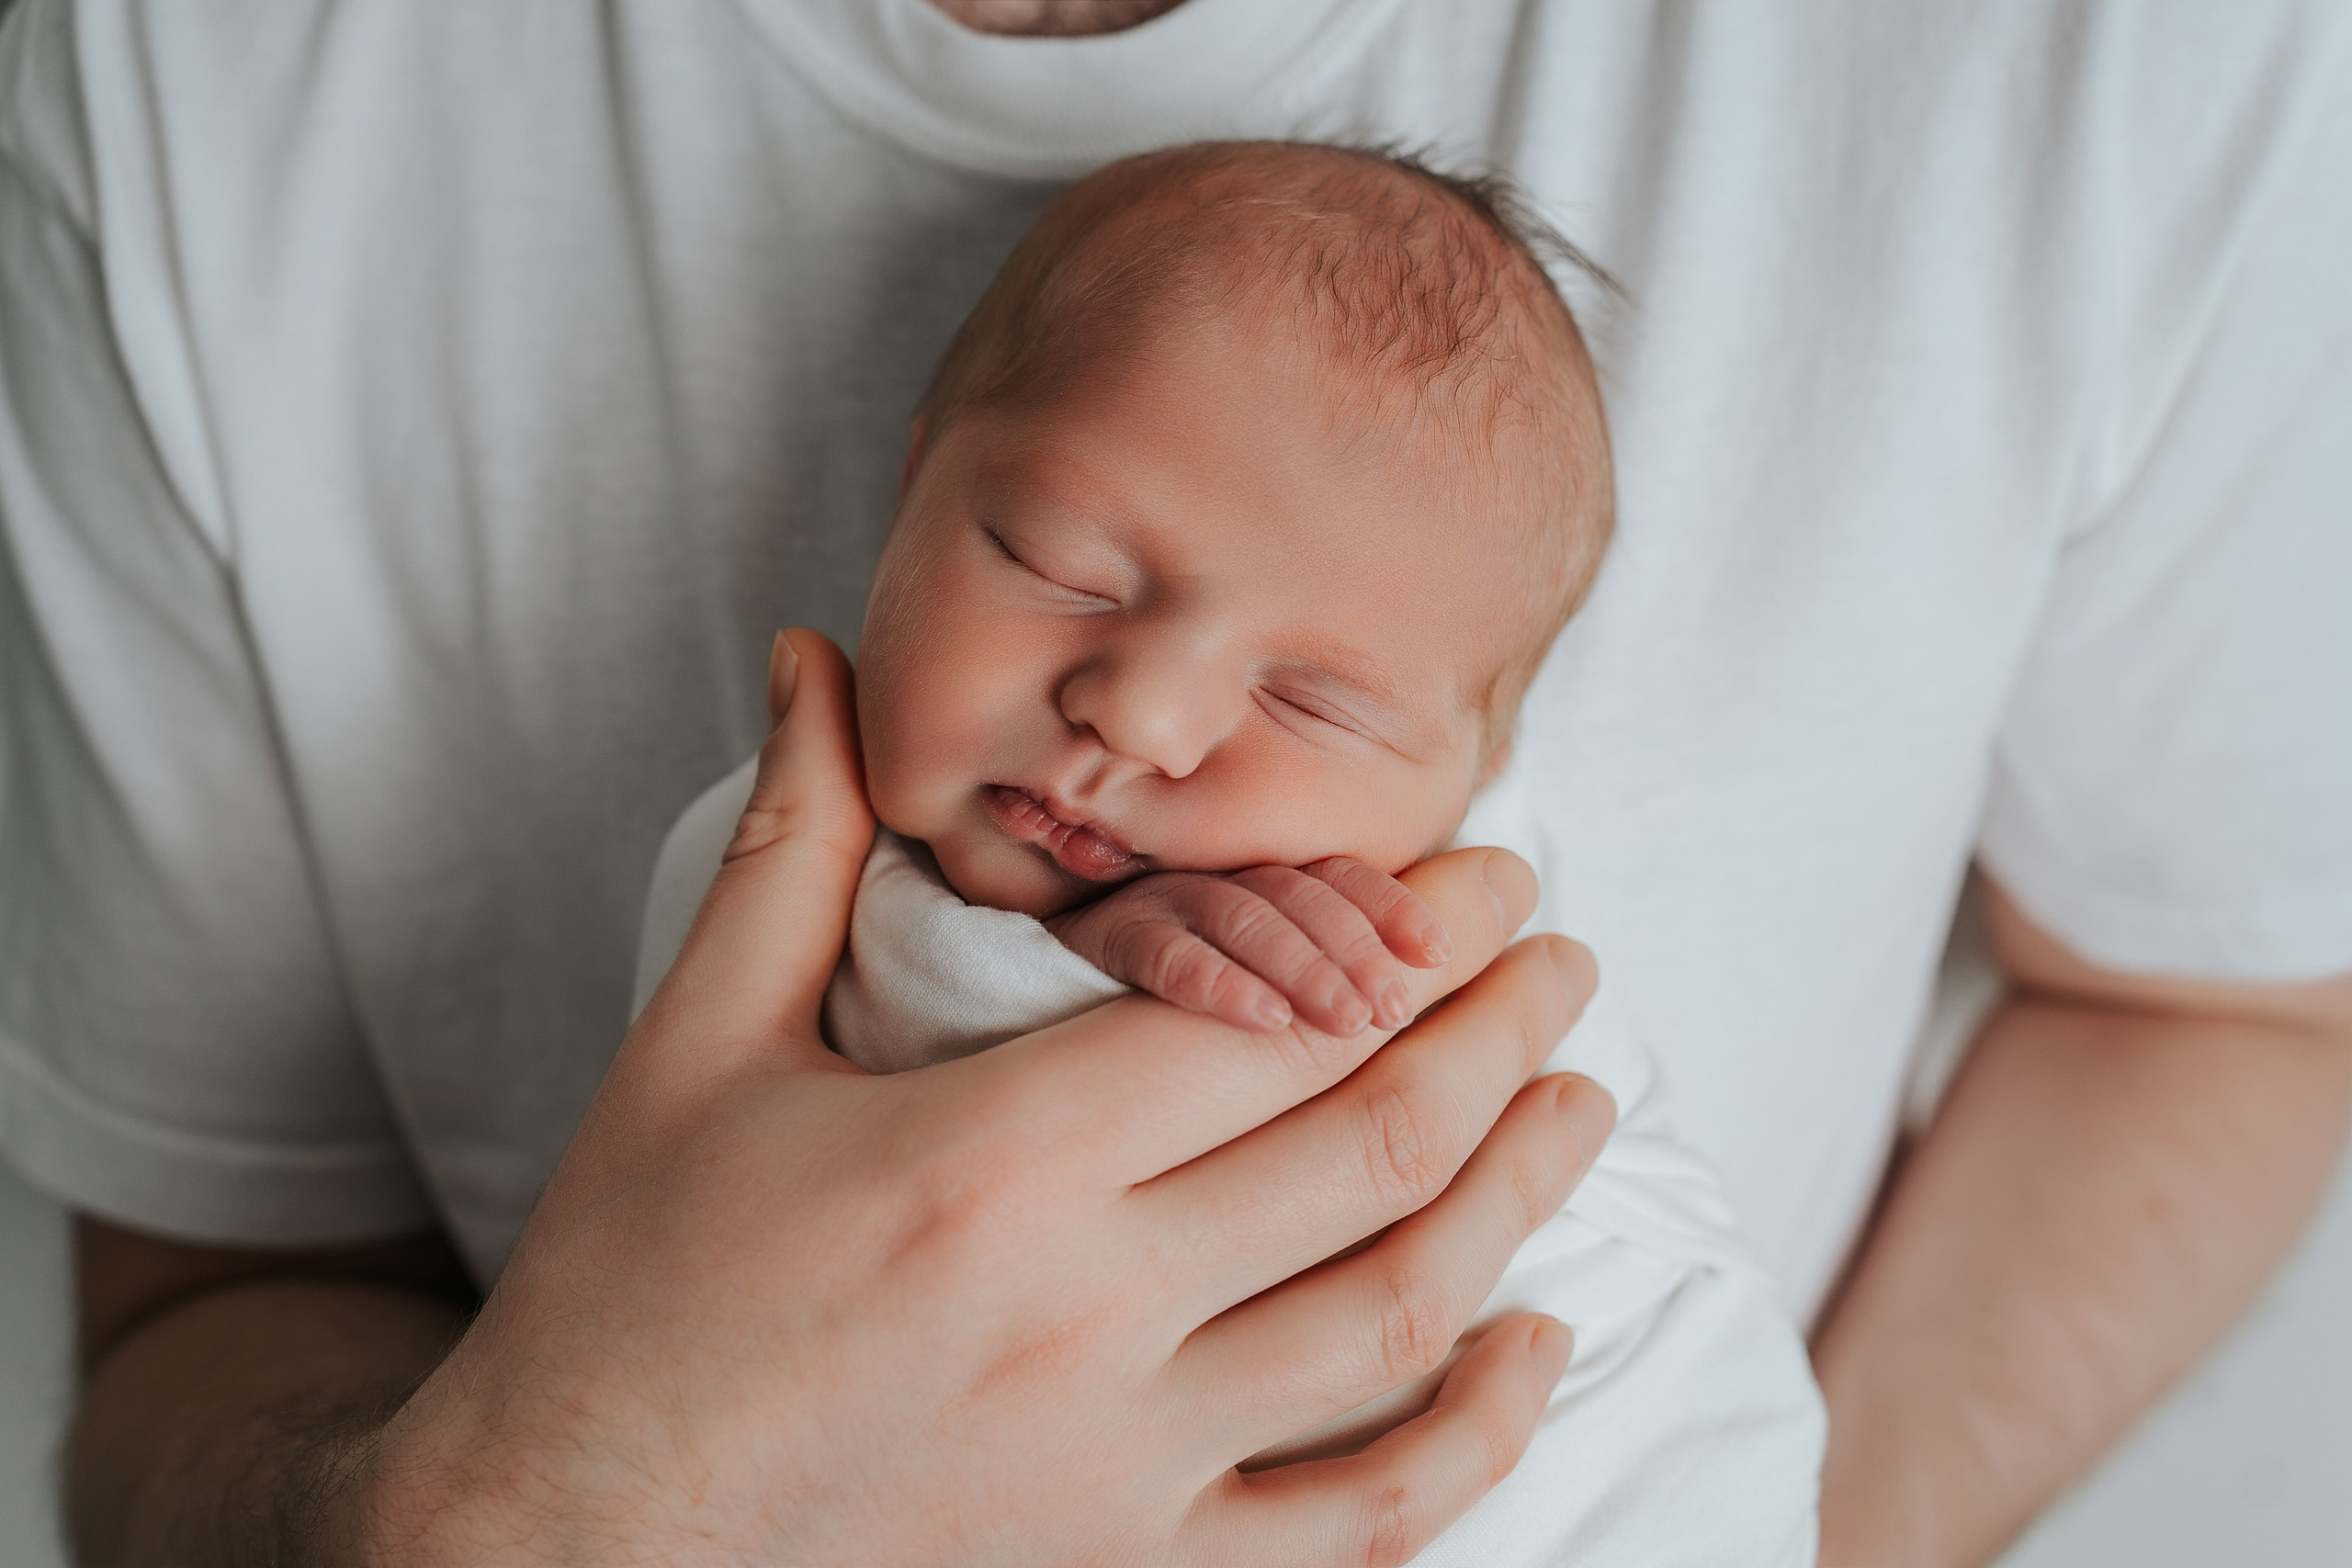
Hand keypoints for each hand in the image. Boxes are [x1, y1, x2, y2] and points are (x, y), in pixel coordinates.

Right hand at [358, 629, 1611, 1567]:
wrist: (563, 1552)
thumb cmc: (623, 1291)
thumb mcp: (693, 1050)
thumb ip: (793, 845)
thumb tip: (811, 655)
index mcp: (988, 1161)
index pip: (1270, 1016)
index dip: (1408, 934)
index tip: (1485, 873)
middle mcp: (1085, 1311)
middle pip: (1368, 1143)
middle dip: (1495, 1029)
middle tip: (1563, 952)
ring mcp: (1122, 1461)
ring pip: (1397, 1313)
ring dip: (1520, 1193)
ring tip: (1580, 1098)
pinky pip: (1356, 1523)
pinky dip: (1473, 1438)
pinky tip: (1535, 1346)